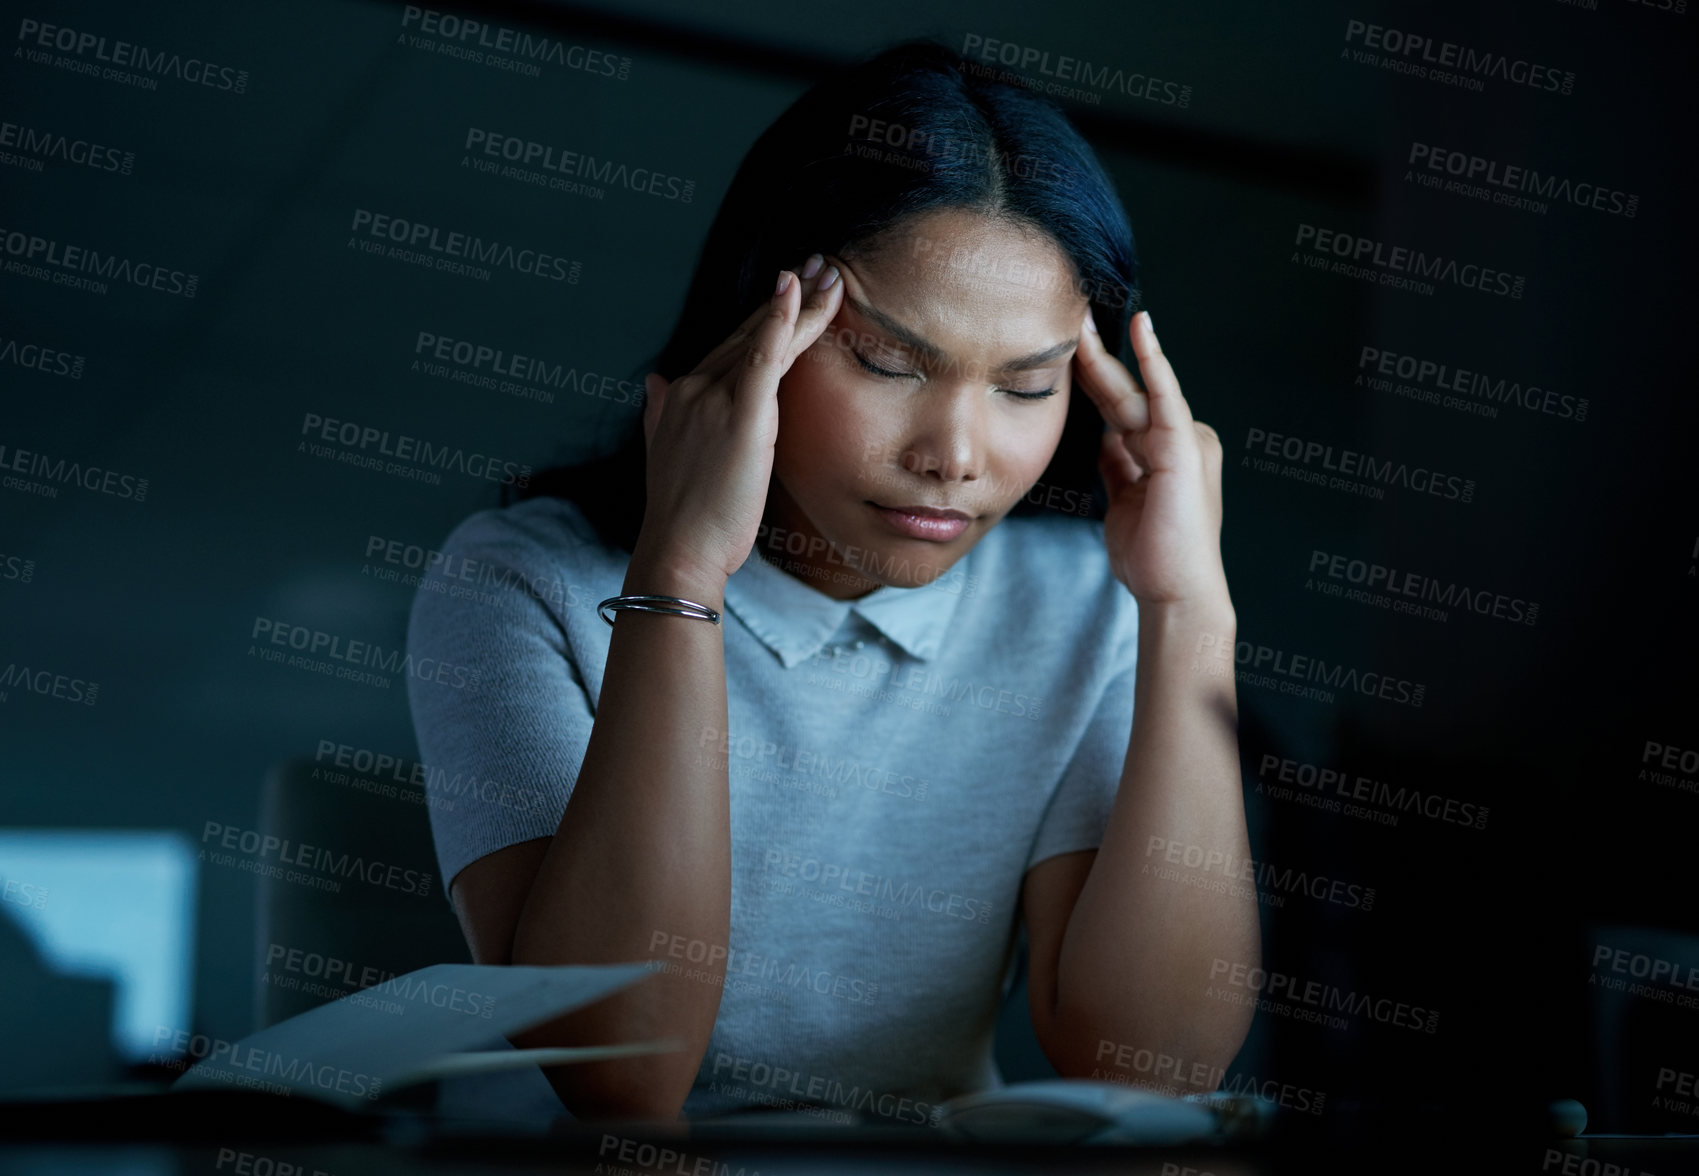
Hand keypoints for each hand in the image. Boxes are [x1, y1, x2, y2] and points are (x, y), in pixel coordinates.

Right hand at [632, 254, 844, 593]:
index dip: (765, 315)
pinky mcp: (741, 417)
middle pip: (750, 333)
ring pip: (765, 339)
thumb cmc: (682, 515)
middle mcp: (695, 387)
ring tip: (829, 274)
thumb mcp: (663, 454)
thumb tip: (654, 383)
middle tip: (821, 266)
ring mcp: (715, 399)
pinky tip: (797, 292)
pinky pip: (763, 356)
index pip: (733, 345)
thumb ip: (660, 415)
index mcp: (682, 395)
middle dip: (791, 297)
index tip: (792, 287)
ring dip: (802, 303)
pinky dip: (780, 320)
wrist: (679, 549)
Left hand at [1071, 308, 1230, 611]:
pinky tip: (1140, 327)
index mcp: (1163, 450)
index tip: (1065, 347)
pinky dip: (1153, 360)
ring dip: (1104, 356)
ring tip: (1078, 322)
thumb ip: (1117, 465)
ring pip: (1133, 391)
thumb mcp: (1123, 499)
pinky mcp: (1183, 446)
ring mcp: (1184, 439)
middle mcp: (1177, 438)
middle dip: (1092, 357)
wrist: (1175, 592)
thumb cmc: (1151, 555)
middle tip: (1067, 318)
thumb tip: (1104, 437)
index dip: (1091, 377)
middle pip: (1122, 393)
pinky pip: (1164, 395)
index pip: (1119, 406)